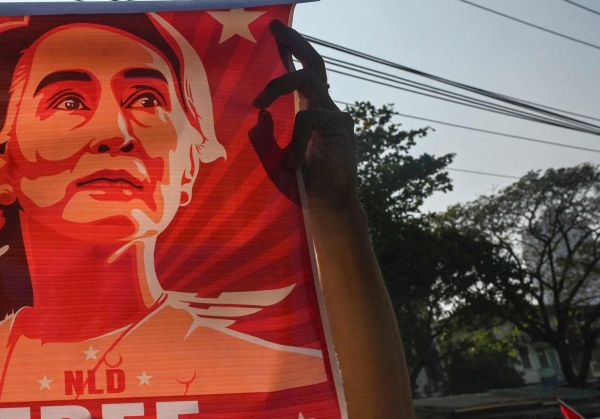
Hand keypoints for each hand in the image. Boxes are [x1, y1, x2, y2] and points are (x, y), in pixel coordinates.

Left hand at [250, 21, 358, 212]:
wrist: (327, 208)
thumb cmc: (302, 186)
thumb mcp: (274, 161)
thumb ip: (266, 139)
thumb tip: (258, 116)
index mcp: (308, 112)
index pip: (300, 75)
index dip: (289, 55)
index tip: (271, 37)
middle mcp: (323, 108)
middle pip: (313, 64)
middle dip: (295, 43)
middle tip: (275, 29)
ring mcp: (334, 115)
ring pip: (309, 79)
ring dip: (280, 83)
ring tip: (258, 101)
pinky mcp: (341, 126)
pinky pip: (309, 117)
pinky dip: (296, 137)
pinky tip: (293, 161)